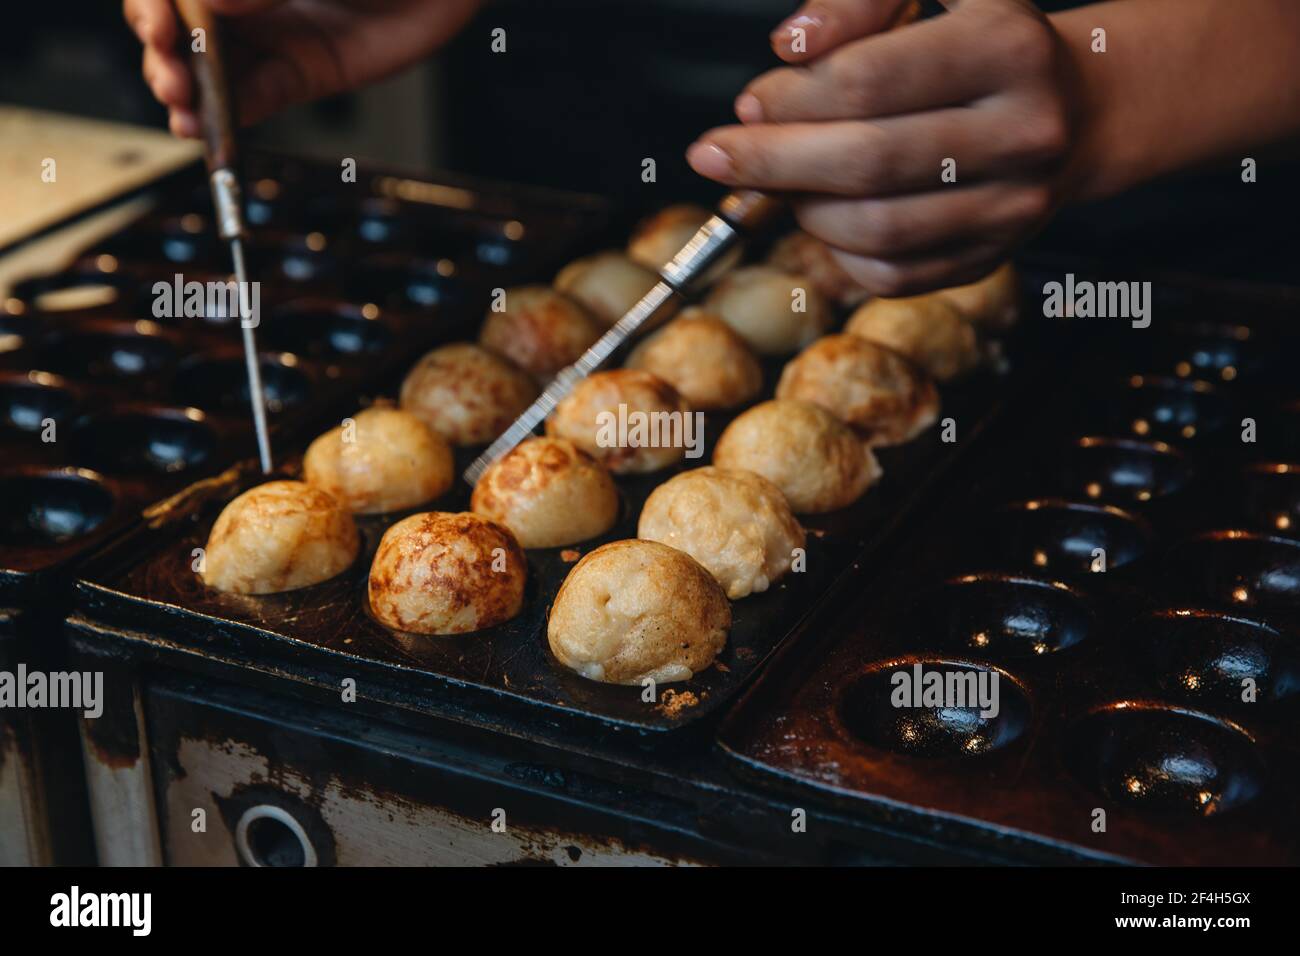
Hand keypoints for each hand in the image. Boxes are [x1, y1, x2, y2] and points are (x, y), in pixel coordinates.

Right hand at [125, 0, 479, 136]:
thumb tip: (213, 1)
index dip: (151, 4)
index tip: (159, 23)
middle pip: (177, 24)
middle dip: (161, 51)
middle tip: (170, 74)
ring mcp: (270, 30)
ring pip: (211, 64)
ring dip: (187, 91)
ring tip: (182, 106)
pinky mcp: (305, 69)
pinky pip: (261, 93)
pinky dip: (233, 112)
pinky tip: (210, 125)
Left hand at [687, 0, 1078, 295]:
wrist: (1074, 110)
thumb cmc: (978, 42)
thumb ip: (857, 1)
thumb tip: (789, 47)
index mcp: (1009, 46)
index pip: (869, 81)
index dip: (790, 97)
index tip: (747, 104)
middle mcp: (1025, 132)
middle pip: (868, 162)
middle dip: (774, 161)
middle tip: (716, 155)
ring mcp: (1014, 207)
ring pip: (875, 229)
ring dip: (803, 207)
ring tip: (782, 180)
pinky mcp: (991, 258)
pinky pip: (889, 275)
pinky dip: (837, 250)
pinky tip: (825, 213)